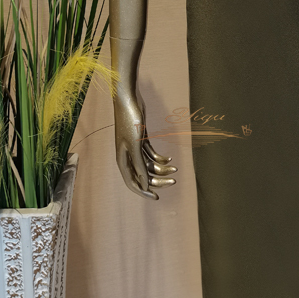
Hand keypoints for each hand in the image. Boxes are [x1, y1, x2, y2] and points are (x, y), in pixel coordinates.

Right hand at [113, 85, 177, 199]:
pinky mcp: (141, 140)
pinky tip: (169, 160)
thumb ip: (139, 166)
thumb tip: (144, 184)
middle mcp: (127, 157)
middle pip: (143, 175)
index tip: (157, 197)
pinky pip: (151, 155)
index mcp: (122, 161)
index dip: (144, 191)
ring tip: (176, 169)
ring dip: (162, 169)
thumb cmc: (129, 121)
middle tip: (173, 181)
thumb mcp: (135, 146)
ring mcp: (134, 149)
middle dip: (158, 180)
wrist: (129, 100)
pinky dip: (160, 159)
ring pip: (149, 166)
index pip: (133, 183)